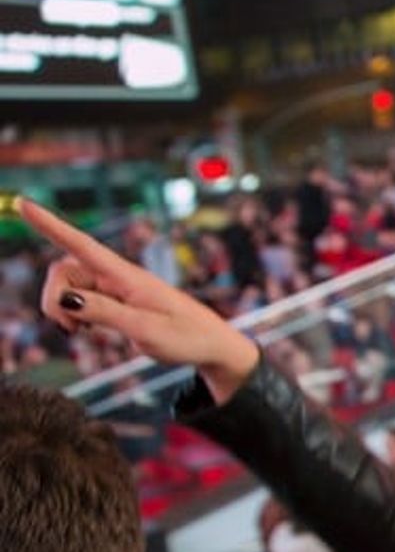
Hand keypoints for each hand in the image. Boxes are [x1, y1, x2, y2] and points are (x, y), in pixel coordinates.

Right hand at [30, 198, 259, 402]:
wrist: (213, 347)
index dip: (51, 226)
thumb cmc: (187, 337)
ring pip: (68, 288)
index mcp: (128, 277)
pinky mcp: (115, 302)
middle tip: (70, 330)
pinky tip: (86, 330)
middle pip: (64, 271)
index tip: (23, 204)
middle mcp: (117, 278)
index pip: (82, 245)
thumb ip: (105, 313)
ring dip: (62, 310)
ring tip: (81, 333)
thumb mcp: (147, 330)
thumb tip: (65, 299)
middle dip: (53, 298)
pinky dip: (73, 315)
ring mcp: (115, 289)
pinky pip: (79, 301)